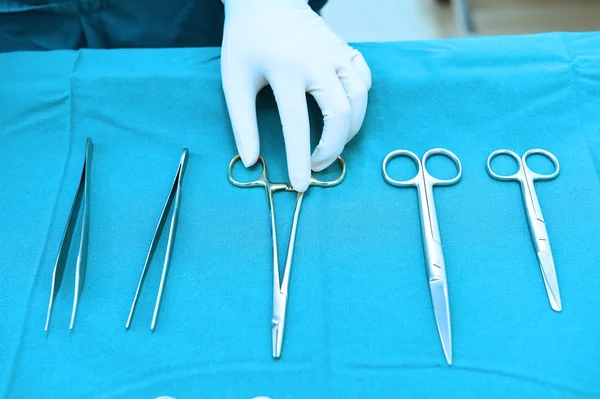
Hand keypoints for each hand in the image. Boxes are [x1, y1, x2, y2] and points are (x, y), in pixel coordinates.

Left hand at [221, 0, 371, 191]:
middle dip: (333, 148)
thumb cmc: (246, 41)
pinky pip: (365, 79)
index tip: (301, 185)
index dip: (299, 160)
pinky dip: (360, 102)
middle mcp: (317, 61)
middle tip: (317, 166)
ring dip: (351, 130)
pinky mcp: (346, 48)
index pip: (296, 125)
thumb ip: (241, 123)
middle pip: (340, 114)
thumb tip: (251, 162)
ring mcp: (336, 53)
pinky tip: (345, 114)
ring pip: (360, 98)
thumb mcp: (234, 81)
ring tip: (332, 145)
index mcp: (285, 69)